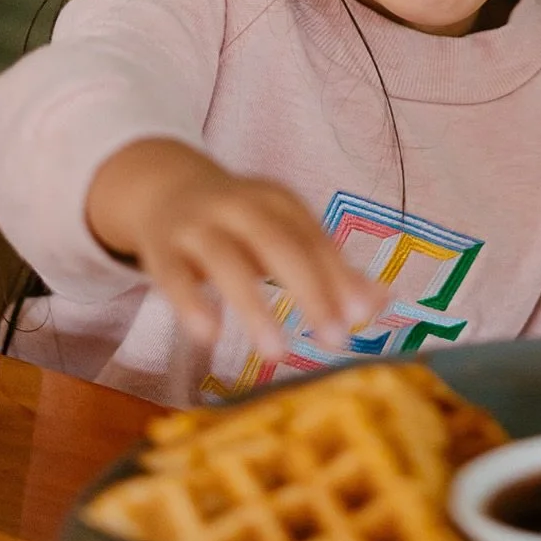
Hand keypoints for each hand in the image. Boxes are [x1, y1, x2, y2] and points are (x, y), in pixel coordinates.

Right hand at [85, 138, 381, 357]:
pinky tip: (209, 335)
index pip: (314, 239)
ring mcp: (197, 224)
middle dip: (311, 291)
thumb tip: (380, 304)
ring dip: (254, 306)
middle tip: (335, 340)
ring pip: (225, 261)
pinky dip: (191, 302)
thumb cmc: (239, 224)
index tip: (362, 316)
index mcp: (277, 201)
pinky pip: (173, 275)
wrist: (164, 188)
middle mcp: (239, 206)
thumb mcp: (283, 234)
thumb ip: (328, 268)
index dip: (339, 276)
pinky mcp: (161, 247)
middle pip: (279, 244)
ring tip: (278, 352)